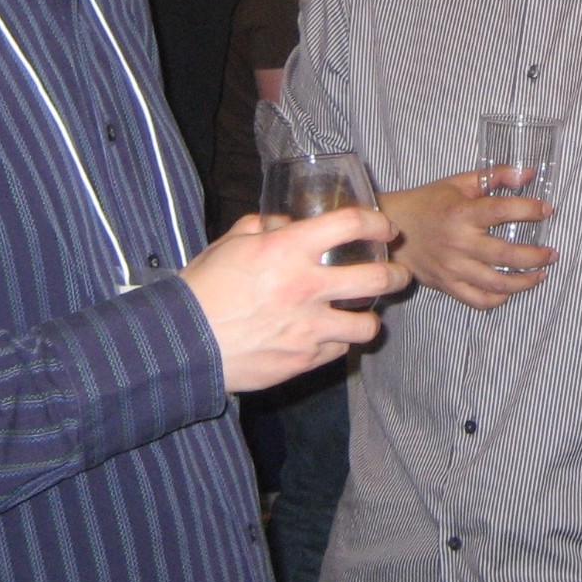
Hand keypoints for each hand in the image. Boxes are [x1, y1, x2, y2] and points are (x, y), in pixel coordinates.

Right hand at [178, 209, 406, 392]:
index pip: (351, 225)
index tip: (384, 229)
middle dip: (396, 274)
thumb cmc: (203, 289)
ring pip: (367, 324)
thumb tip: (282, 222)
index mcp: (288, 249)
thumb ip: (261, 227)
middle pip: (377, 278)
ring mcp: (309, 327)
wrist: (184, 344)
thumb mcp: (229, 244)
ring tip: (364, 314)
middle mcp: (306, 287)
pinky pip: (339, 350)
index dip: (376, 223)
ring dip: (370, 318)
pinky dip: (338, 342)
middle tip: (398, 273)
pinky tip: (330, 336)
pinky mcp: (304, 360)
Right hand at [383, 171, 555, 310]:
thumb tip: (527, 173)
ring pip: (497, 283)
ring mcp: (453, 268)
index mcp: (461, 214)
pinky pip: (478, 300)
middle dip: (536, 255)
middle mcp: (458, 243)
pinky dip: (498, 299)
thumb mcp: (459, 182)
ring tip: (541, 274)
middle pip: (506, 254)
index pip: (502, 211)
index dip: (529, 209)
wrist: (393, 228)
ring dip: (525, 281)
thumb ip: (494, 176)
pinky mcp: (447, 285)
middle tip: (552, 253)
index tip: (546, 210)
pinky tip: (510, 291)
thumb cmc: (427, 202)